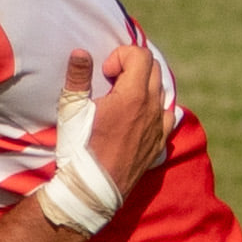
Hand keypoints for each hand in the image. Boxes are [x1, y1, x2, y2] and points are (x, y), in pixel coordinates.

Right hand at [81, 46, 168, 199]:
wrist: (92, 188)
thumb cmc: (79, 149)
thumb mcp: (72, 110)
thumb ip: (77, 77)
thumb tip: (80, 52)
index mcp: (132, 95)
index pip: (140, 55)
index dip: (120, 55)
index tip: (105, 72)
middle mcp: (152, 108)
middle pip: (154, 68)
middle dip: (133, 66)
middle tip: (112, 80)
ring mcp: (159, 125)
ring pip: (162, 90)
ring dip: (144, 85)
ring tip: (123, 98)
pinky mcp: (160, 142)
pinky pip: (169, 115)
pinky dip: (157, 108)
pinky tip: (141, 116)